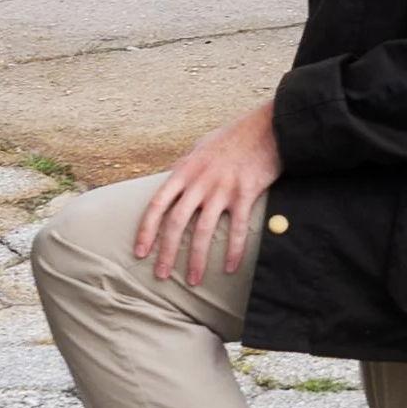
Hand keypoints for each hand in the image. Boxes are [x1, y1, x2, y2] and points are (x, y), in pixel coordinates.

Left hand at [133, 102, 281, 288]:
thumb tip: (173, 181)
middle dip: (165, 253)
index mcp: (184, 170)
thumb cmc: (234, 137)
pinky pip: (236, 229)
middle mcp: (199, 181)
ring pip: (202, 231)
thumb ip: (186, 167)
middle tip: (161, 276)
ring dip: (196, 260)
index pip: (157, 205)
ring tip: (193, 281)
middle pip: (175, 223)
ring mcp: (221, 188)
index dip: (146, 231)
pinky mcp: (245, 193)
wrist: (266, 126)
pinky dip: (233, 251)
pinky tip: (229, 268)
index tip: (139, 252)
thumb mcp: (201, 147)